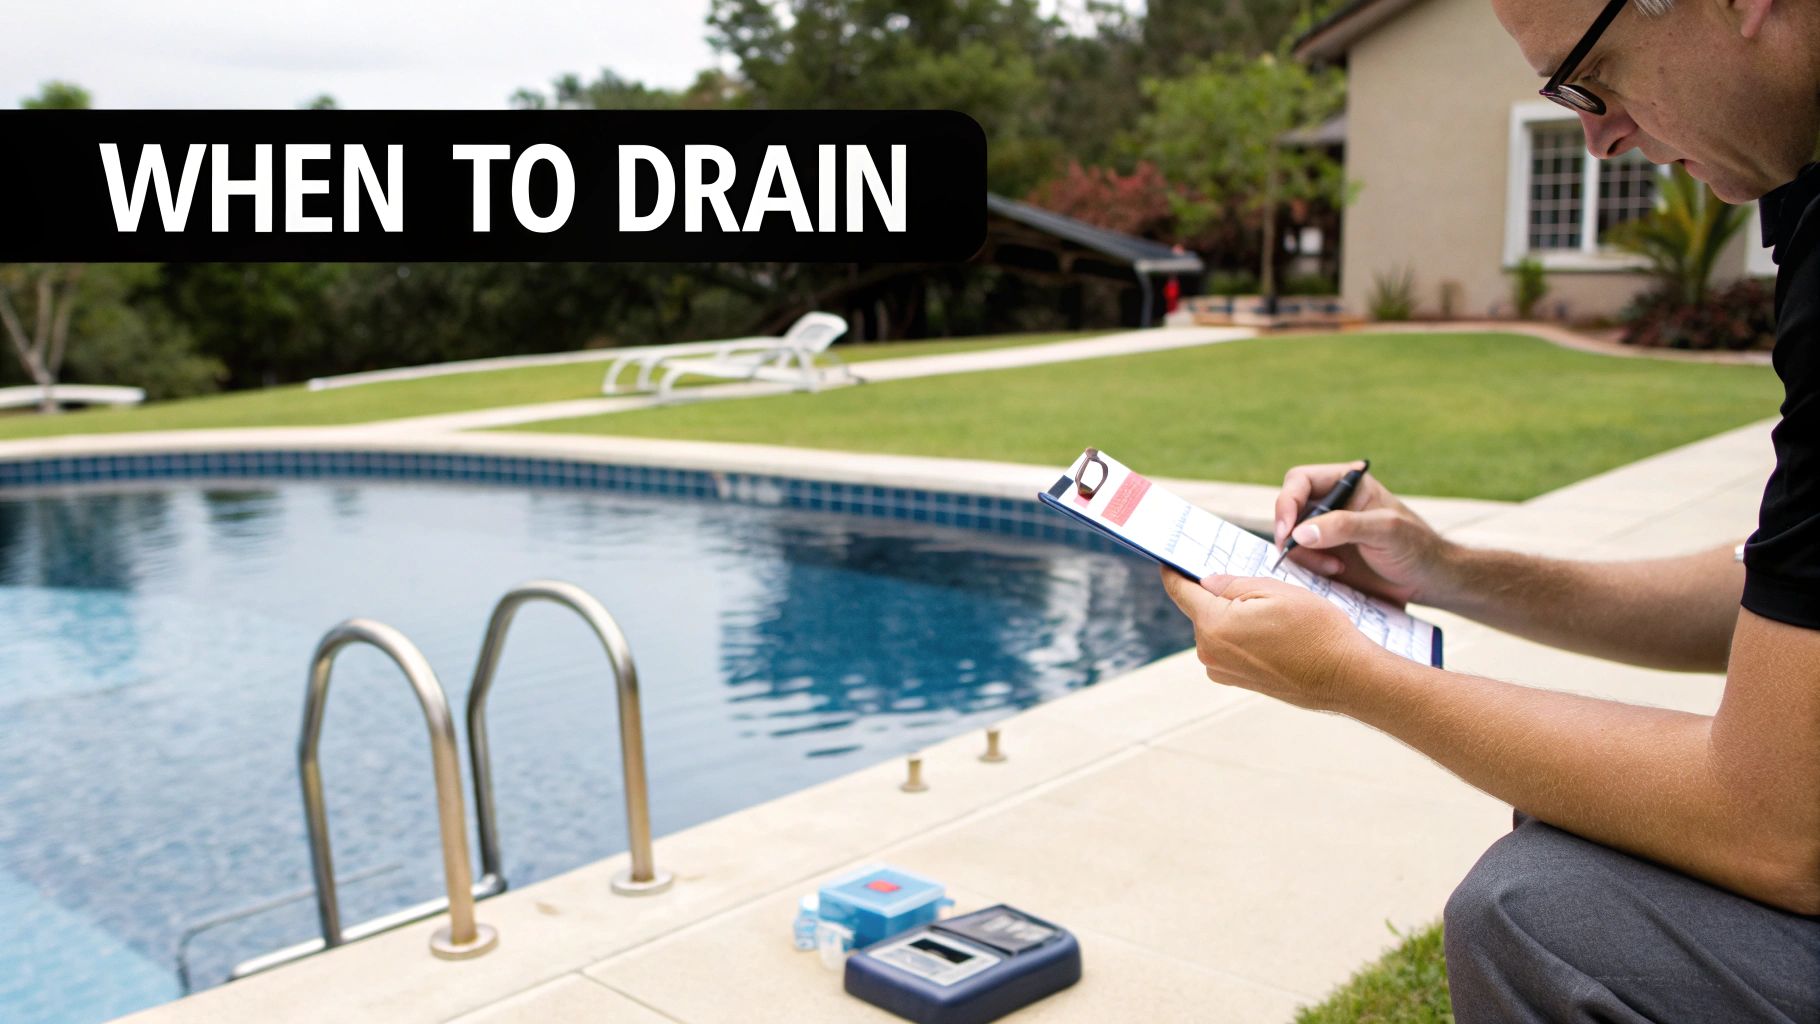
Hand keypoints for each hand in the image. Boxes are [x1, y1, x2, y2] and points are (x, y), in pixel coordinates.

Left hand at [1161, 568, 1385, 712]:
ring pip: (1218, 628)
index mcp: (1214, 625)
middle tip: (1246, 581)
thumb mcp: (1274, 591)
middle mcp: (1210, 652)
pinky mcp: (1239, 681)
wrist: (1347, 676)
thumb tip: (1206, 582)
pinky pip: (1231, 647)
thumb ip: (1232, 584)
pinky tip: (1274, 631)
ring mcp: (1223, 671)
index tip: (1166, 558)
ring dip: (1234, 615)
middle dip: (1217, 593)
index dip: (1173, 571)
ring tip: (1271, 610)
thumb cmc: (1316, 630)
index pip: (1179, 591)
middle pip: (1201, 610)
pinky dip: (1243, 634)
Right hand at [1273, 461, 1453, 605]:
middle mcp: (1331, 503)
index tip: (1287, 531)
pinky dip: (1307, 567)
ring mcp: (1325, 531)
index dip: (1287, 502)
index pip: (1300, 481)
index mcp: (1347, 483)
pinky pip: (1299, 558)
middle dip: (1290, 532)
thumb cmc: (1416, 548)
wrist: (1429, 582)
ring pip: (1290, 537)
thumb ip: (1344, 526)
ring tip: (1333, 567)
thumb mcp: (1385, 530)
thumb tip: (1299, 533)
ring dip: (1302, 555)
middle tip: (1298, 553)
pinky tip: (1333, 572)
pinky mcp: (1324, 556)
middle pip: (1289, 509)